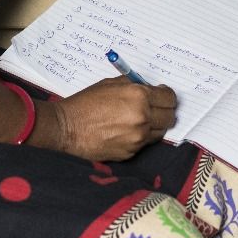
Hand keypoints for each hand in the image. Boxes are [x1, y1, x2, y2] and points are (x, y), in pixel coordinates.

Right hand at [39, 77, 176, 159]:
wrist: (66, 128)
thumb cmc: (85, 103)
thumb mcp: (111, 84)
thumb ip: (134, 86)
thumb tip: (150, 89)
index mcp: (139, 96)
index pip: (169, 98)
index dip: (166, 95)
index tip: (161, 95)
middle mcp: (142, 117)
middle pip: (170, 116)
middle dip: (164, 110)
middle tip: (154, 108)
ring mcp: (138, 137)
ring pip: (160, 132)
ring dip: (154, 125)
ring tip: (138, 120)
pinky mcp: (131, 152)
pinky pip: (145, 143)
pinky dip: (140, 137)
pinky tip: (125, 131)